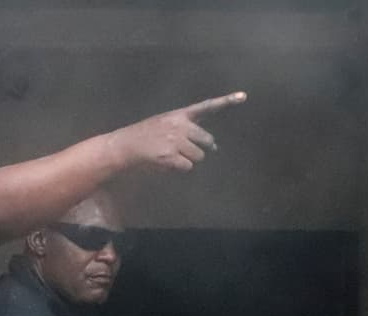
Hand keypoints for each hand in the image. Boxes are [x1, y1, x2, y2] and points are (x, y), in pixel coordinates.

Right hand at [109, 92, 246, 171]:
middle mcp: (180, 126)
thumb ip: (186, 129)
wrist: (124, 145)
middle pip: (207, 140)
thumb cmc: (144, 136)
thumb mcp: (164, 123)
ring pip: (198, 156)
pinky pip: (187, 166)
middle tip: (189, 151)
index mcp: (179, 115)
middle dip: (202, 148)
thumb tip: (212, 147)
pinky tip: (166, 163)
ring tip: (171, 156)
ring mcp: (175, 141)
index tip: (244, 96)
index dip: (226, 101)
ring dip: (188, 159)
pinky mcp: (170, 156)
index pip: (206, 106)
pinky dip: (179, 168)